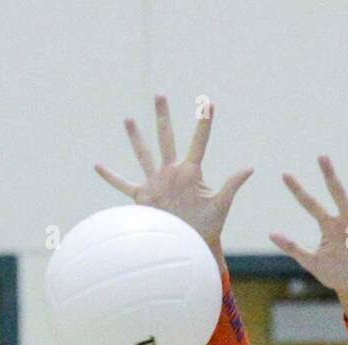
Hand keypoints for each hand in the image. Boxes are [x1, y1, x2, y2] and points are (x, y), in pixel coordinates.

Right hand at [95, 95, 252, 263]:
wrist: (191, 246)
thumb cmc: (209, 228)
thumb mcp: (221, 205)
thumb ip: (232, 184)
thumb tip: (250, 168)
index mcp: (192, 172)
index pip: (199, 141)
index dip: (203, 123)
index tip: (208, 102)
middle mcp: (172, 172)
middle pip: (165, 138)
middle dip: (163, 116)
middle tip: (160, 95)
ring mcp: (156, 183)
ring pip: (143, 154)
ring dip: (136, 138)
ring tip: (129, 119)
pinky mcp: (144, 198)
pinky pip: (123, 184)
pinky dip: (111, 177)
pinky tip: (98, 165)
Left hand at [272, 154, 347, 324]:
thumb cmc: (335, 274)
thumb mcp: (312, 262)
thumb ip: (293, 247)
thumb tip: (270, 233)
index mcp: (329, 226)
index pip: (310, 204)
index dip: (297, 190)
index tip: (284, 174)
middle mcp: (347, 218)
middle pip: (337, 191)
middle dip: (329, 175)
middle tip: (321, 155)